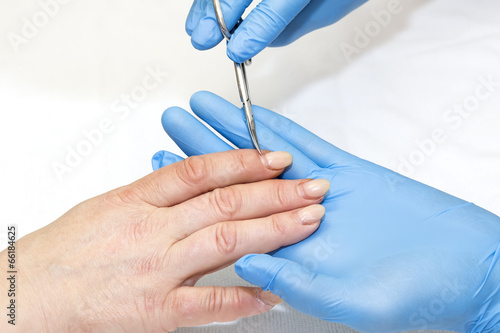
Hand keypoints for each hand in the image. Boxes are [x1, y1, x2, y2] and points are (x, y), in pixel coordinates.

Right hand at [0, 150, 328, 331]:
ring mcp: (157, 270)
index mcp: (138, 200)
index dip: (242, 160)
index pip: (199, 172)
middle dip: (273, 192)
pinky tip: (276, 291)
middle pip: (223, 202)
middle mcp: (152, 231)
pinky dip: (246, 297)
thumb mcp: (110, 205)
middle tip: (312, 186)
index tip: (275, 157)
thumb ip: (156, 193)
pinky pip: (209, 303)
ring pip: (223, 242)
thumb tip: (196, 178)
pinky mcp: (157, 311)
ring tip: (307, 222)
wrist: (31, 295)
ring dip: (272, 231)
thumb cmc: (67, 250)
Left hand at [152, 91, 499, 332]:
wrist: (455, 268)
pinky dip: (275, 130)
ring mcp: (316, 190)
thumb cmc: (405, 294)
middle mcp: (292, 217)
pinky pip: (304, 145)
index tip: (165, 170)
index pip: (226, 218)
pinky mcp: (344, 172)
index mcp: (285, 251)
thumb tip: (244, 261)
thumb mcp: (340, 296)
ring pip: (262, 157)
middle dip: (199, 152)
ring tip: (198, 108)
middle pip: (235, 181)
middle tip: (172, 124)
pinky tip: (250, 114)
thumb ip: (291, 276)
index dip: (194, 193)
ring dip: (227, 133)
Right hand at [186, 0, 367, 62]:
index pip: (275, 8)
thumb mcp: (331, 7)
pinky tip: (203, 7)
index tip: (237, 53)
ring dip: (207, 3)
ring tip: (197, 27)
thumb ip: (293, 25)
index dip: (253, 32)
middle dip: (219, 16)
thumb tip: (257, 40)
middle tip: (203, 39)